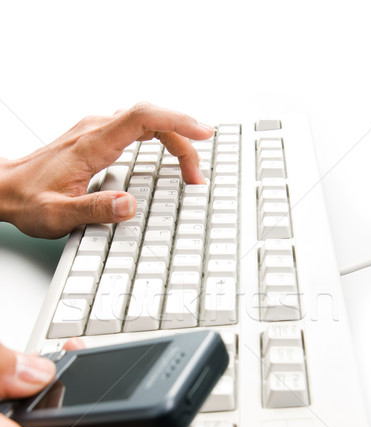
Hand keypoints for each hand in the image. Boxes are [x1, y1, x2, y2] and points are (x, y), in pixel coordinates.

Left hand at [0, 102, 213, 237]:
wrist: (5, 188)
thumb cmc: (29, 200)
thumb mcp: (59, 215)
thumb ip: (95, 210)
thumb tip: (130, 206)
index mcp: (92, 144)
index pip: (143, 118)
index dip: (177, 121)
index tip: (202, 133)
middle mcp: (95, 130)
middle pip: (151, 119)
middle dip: (183, 141)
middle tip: (196, 175)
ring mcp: (96, 131)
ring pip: (145, 121)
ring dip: (172, 138)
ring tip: (189, 167)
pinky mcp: (96, 137)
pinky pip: (136, 127)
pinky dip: (159, 137)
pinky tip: (167, 152)